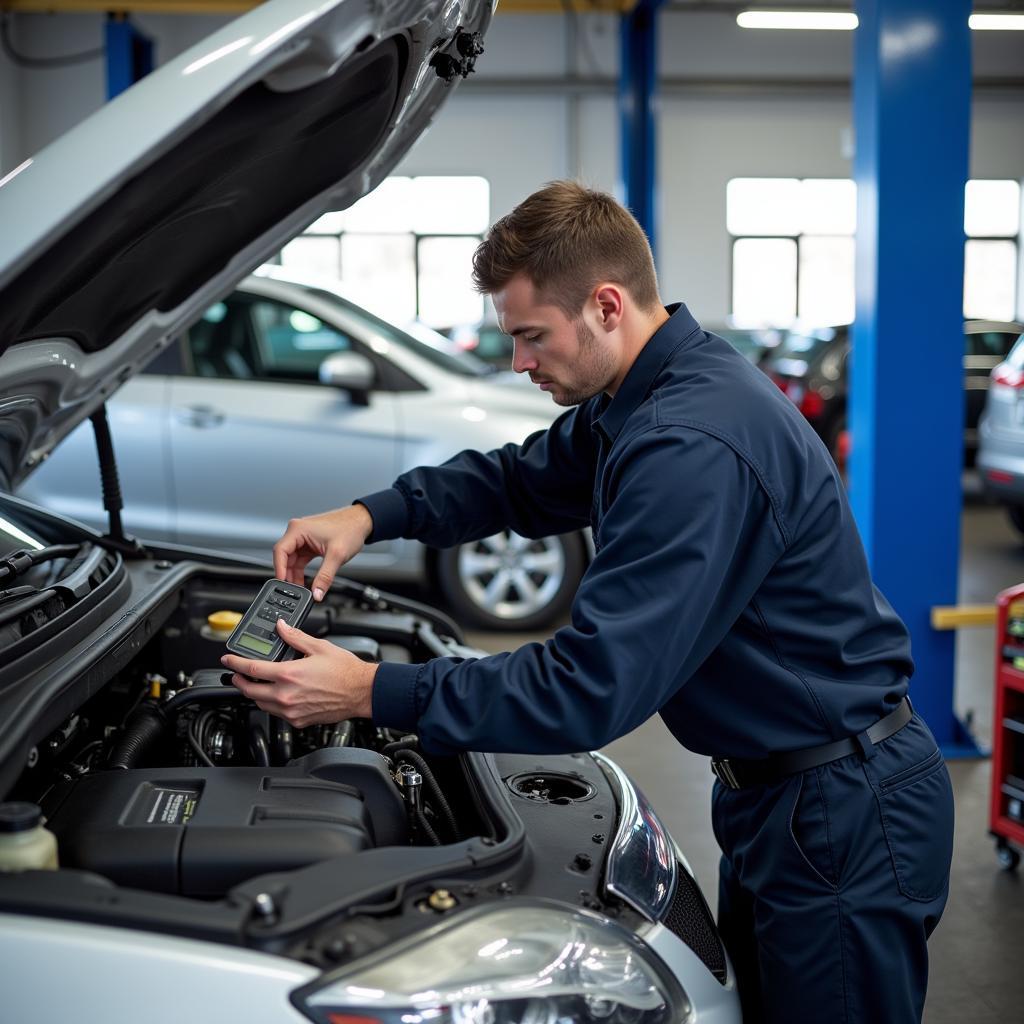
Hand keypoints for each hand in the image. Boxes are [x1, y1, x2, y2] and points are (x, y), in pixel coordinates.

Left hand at [220, 619, 375, 728]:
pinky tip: (276, 696)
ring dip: (254, 694)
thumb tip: (281, 628)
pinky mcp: (298, 720)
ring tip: (255, 684)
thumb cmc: (345, 671)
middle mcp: (286, 695)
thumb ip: (295, 637)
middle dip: (239, 682)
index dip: (235, 663)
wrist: (361, 692)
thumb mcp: (319, 647)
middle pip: (250, 691)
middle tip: (237, 674)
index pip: (251, 669)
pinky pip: (276, 714)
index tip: (228, 659)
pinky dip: (271, 704)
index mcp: (288, 675)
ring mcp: (291, 711)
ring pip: (261, 705)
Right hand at [273, 504, 373, 599]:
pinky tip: (304, 581)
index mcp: (299, 529)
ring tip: (299, 588)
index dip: (279, 569)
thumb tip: (317, 593)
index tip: (282, 583)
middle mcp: (298, 531)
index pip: (280, 551)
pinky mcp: (309, 543)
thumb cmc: (350, 529)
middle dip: (287, 574)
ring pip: (291, 559)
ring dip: (294, 574)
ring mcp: (303, 537)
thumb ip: (325, 577)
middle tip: (292, 589)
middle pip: (284, 556)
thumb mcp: (337, 556)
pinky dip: (301, 570)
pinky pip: (300, 559)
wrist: (362, 522)